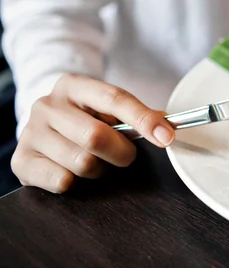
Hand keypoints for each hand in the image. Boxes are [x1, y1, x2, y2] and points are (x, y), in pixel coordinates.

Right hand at [11, 74, 174, 192]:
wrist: (43, 128)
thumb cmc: (84, 118)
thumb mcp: (106, 108)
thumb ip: (136, 114)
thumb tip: (168, 126)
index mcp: (73, 85)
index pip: (115, 99)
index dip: (144, 119)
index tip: (167, 137)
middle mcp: (47, 105)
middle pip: (96, 136)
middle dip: (121, 153)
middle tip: (125, 156)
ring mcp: (30, 133)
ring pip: (82, 163)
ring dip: (99, 170)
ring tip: (95, 162)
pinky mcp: (20, 161)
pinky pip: (63, 181)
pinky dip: (77, 182)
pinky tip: (73, 171)